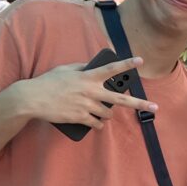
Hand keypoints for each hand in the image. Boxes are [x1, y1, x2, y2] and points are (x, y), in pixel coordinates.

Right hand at [10, 56, 155, 129]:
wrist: (31, 99)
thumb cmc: (48, 82)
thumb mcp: (65, 70)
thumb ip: (81, 68)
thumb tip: (92, 67)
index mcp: (87, 76)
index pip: (111, 69)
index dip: (127, 64)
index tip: (141, 61)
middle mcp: (91, 91)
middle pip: (120, 99)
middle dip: (140, 103)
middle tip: (154, 107)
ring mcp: (87, 106)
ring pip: (108, 114)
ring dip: (106, 114)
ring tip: (98, 111)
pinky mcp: (81, 118)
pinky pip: (97, 124)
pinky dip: (98, 124)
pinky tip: (95, 122)